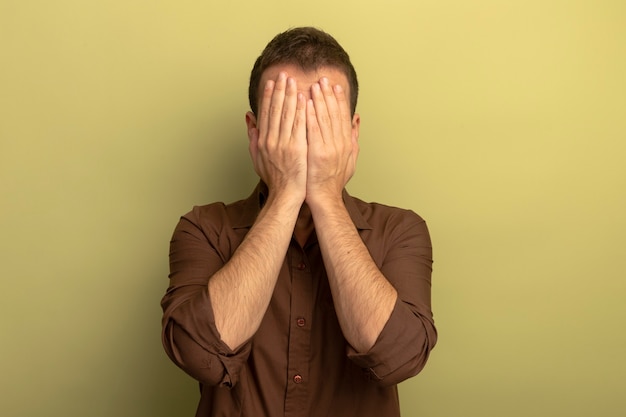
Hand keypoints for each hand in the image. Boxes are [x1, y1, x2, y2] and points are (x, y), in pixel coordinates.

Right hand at [247, 72, 306, 201]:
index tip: (271, 82)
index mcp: (262, 141)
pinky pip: (298, 125)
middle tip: (283, 74)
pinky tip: (303, 98)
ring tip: (293, 80)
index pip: (265, 113)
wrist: (285, 195)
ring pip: (286, 114)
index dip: (268, 96)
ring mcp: (283, 144)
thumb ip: (252, 136)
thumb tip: (249, 117)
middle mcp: (270, 140)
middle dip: (279, 90)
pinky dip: (300, 111)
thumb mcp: (257, 157)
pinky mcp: (296, 149)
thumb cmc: (275, 178)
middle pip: (275, 110)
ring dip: (290, 95)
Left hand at [305, 77, 359, 203]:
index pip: (343, 116)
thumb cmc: (334, 180)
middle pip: (335, 114)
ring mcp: (330, 148)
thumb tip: (357, 119)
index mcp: (347, 143)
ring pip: (324, 119)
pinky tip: (307, 104)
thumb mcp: (350, 158)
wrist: (325, 198)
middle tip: (323, 79)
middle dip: (328, 95)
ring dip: (319, 101)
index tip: (335, 85)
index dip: (340, 99)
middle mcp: (340, 143)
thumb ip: (353, 137)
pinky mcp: (317, 153)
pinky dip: (311, 116)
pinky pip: (314, 131)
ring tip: (314, 86)